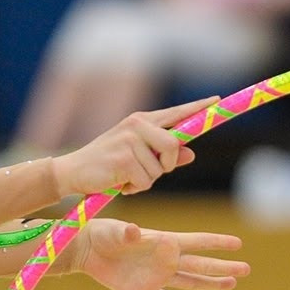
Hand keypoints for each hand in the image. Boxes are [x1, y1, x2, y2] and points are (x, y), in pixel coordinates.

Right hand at [49, 95, 217, 196]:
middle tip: (149, 171)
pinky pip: (145, 181)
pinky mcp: (124, 158)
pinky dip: (135, 188)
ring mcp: (130, 140)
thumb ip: (164, 154)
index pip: (175, 113)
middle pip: (174, 145)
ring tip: (125, 177)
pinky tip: (119, 182)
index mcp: (141, 121)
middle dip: (167, 164)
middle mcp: (137, 125)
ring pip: (159, 170)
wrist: (73, 172)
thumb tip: (191, 153)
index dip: (198, 108)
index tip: (217, 101)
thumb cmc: (107, 165)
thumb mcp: (136, 157)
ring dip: (145, 181)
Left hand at [72, 219, 248, 289]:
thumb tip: (133, 231)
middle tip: (246, 269)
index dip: (216, 243)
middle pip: (201, 265)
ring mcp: (157, 276)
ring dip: (211, 283)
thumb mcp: (115, 231)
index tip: (238, 244)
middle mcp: (165, 260)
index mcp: (164, 242)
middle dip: (224, 267)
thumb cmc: (103, 233)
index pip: (196, 242)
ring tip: (232, 283)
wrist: (87, 250)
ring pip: (190, 282)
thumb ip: (127, 233)